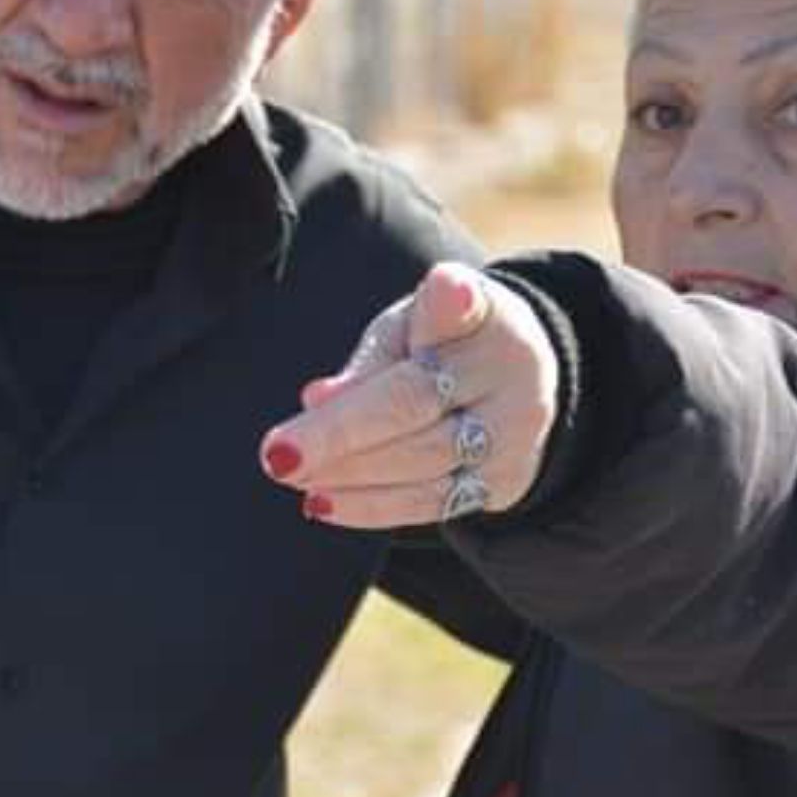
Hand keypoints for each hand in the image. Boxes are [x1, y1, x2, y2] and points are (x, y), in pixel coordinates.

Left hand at [260, 260, 557, 531]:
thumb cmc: (443, 342)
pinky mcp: (504, 483)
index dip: (452, 302)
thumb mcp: (411, 325)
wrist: (519, 380)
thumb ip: (370, 363)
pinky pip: (432, 504)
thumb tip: (316, 402)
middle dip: (341, 433)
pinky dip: (372, 507)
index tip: (447, 289)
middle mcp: (510, 371)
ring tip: (292, 475)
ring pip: (424, 464)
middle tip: (277, 454)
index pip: (458, 312)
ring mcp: (513, 433)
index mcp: (486, 313)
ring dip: (349, 476)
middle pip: (419, 403)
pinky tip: (323, 501)